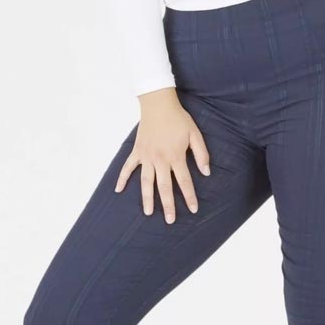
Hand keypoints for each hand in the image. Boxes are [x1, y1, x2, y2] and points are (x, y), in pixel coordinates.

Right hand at [114, 88, 210, 222]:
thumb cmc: (178, 119)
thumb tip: (206, 172)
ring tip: (147, 213)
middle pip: (164, 187)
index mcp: (176, 156)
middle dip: (168, 205)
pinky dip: (122, 179)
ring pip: (146, 182)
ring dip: (147, 198)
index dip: (189, 196)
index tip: (193, 209)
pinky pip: (127, 167)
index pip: (184, 181)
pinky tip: (118, 191)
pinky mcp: (137, 151)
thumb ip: (201, 154)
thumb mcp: (195, 134)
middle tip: (169, 220)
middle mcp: (160, 160)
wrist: (158, 104)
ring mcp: (146, 157)